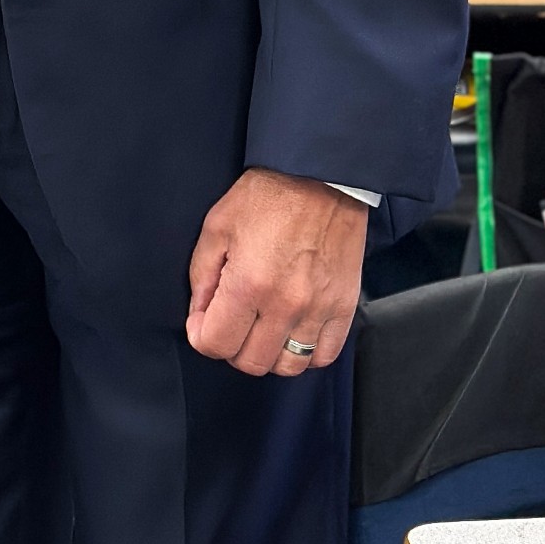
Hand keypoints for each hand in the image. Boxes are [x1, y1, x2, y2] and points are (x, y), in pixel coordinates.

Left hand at [186, 168, 367, 376]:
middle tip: (231, 323)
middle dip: (232, 347)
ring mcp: (319, 310)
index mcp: (248, 283)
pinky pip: (325, 356)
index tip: (202, 322)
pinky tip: (293, 331)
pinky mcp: (345, 308)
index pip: (216, 343)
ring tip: (262, 328)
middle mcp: (285, 305)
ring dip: (269, 354)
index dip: (202, 336)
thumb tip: (199, 315)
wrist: (321, 177)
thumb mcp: (217, 225)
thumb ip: (201, 275)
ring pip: (288, 366)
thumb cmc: (267, 195)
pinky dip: (306, 353)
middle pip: (251, 362)